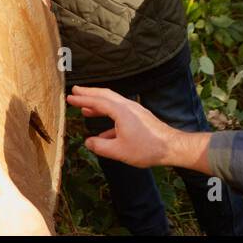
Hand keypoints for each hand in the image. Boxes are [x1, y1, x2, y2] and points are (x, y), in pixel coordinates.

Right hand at [66, 86, 194, 169]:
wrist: (171, 147)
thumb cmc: (147, 148)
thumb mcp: (119, 151)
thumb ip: (100, 146)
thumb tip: (88, 142)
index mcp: (121, 111)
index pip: (97, 101)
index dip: (82, 99)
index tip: (70, 97)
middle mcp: (127, 106)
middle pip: (105, 95)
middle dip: (89, 93)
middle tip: (75, 91)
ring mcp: (134, 111)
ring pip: (112, 103)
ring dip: (98, 104)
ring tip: (85, 109)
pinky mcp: (139, 118)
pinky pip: (119, 113)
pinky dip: (108, 117)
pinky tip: (102, 132)